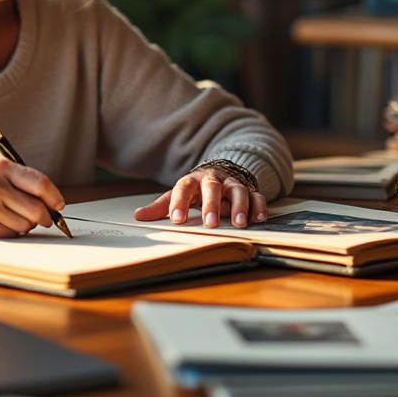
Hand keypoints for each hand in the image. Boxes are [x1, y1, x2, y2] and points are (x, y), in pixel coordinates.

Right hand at [0, 157, 65, 237]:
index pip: (40, 183)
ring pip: (27, 224)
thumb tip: (53, 202)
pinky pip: (12, 233)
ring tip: (12, 216)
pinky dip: (11, 230)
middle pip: (37, 208)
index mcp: (1, 167)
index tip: (58, 205)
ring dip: (26, 224)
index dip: (54, 197)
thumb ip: (21, 181)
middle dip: (46, 216)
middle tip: (45, 218)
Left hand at [132, 167, 266, 228]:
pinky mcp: (249, 190)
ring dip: (239, 206)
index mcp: (192, 181)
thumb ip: (161, 207)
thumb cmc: (195, 190)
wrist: (219, 173)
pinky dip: (259, 207)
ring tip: (238, 223)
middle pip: (212, 188)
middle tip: (210, 223)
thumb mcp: (177, 196)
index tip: (177, 219)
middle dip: (211, 205)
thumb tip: (138, 216)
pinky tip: (258, 219)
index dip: (179, 202)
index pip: (183, 188)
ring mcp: (232, 184)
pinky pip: (256, 196)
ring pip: (237, 191)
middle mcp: (213, 180)